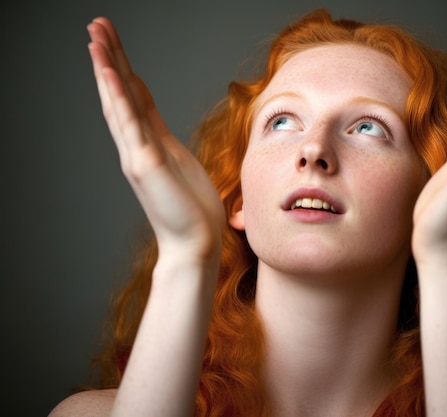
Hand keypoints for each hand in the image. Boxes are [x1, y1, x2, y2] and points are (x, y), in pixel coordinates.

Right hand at [87, 18, 224, 263]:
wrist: (195, 244)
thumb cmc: (193, 210)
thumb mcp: (181, 165)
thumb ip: (166, 144)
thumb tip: (160, 128)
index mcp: (150, 144)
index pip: (134, 98)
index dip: (124, 68)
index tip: (113, 42)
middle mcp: (138, 146)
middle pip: (120, 93)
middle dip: (110, 58)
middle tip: (96, 25)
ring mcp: (138, 154)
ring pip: (119, 103)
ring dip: (107, 69)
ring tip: (94, 38)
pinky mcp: (145, 165)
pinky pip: (130, 125)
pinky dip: (118, 98)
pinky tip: (110, 73)